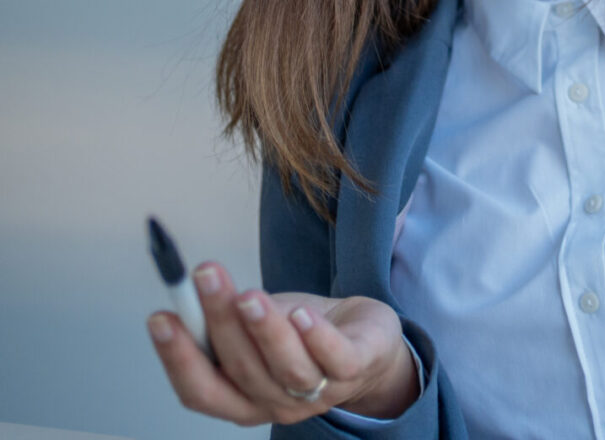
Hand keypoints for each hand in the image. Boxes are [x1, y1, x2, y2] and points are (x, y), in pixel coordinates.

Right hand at [148, 262, 417, 425]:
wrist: (367, 340)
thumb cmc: (303, 335)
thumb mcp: (258, 327)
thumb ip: (228, 320)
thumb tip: (192, 287)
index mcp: (241, 400)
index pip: (200, 390)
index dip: (177, 358)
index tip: (161, 317)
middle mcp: (275, 403)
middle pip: (241, 369)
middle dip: (219, 321)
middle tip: (206, 277)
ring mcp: (318, 392)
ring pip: (287, 366)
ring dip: (264, 330)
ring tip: (248, 295)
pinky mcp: (355, 369)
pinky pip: (334, 358)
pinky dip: (316, 337)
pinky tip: (302, 312)